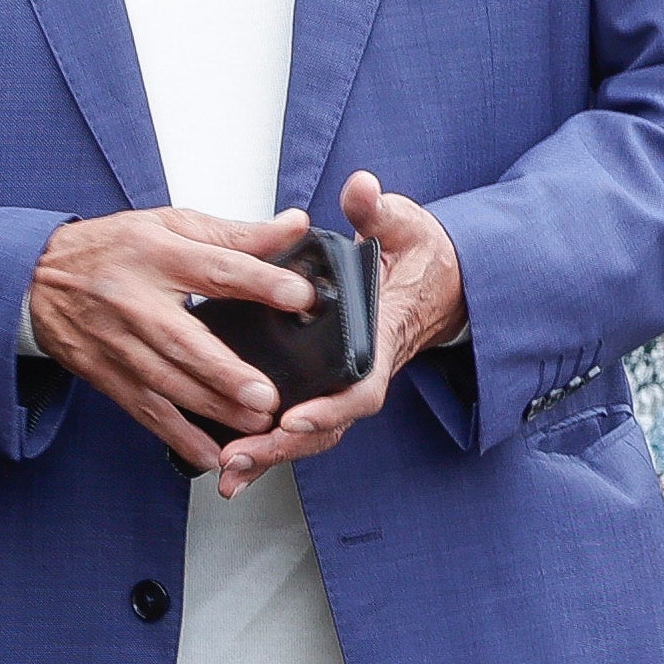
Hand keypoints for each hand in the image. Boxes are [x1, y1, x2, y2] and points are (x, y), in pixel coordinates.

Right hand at [27, 205, 321, 468]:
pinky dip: (178, 437)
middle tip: (267, 395)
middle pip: (184, 340)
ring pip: (167, 383)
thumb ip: (237, 233)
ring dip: (211, 408)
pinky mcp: (108, 376)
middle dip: (225, 372)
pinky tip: (210, 455)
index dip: (259, 282)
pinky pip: (146, 412)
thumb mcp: (172, 225)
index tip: (299, 295)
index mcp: (157, 254)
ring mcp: (118, 344)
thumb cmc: (114, 248)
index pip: (214, 268)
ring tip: (255, 423)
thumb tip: (295, 226)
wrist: (38, 278)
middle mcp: (135, 301)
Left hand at [194, 172, 463, 494]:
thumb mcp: (404, 225)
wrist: (436, 279)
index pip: (359, 388)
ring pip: (309, 434)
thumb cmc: (418, 256)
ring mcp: (344, 385)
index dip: (328, 407)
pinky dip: (267, 447)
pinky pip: (297, 425)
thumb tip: (361, 190)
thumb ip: (378, 211)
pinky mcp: (326, 387)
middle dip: (281, 447)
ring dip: (268, 456)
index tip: (294, 418)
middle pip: (326, 426)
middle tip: (240, 458)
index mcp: (381, 341)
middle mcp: (363, 372)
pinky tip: (232, 464)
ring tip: (228, 474)